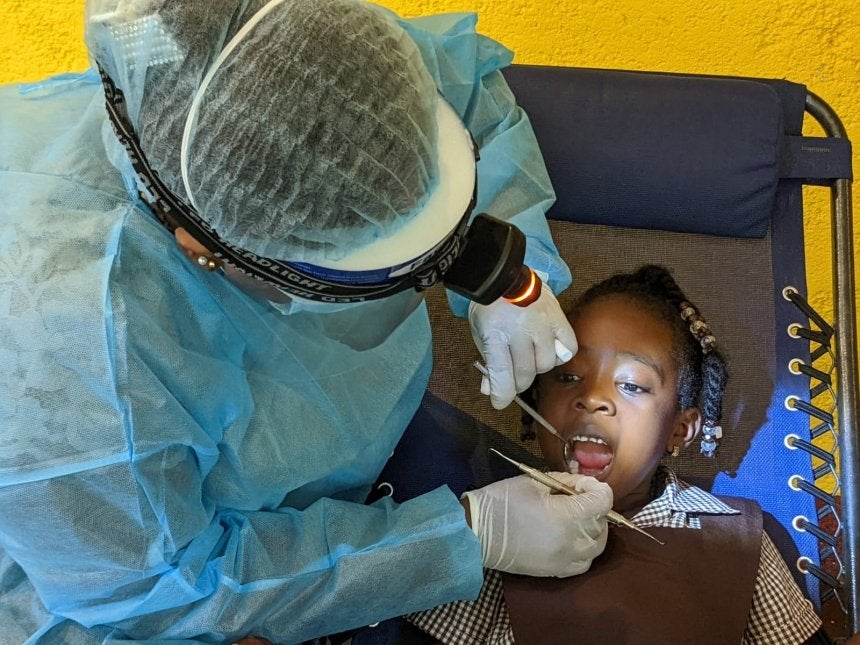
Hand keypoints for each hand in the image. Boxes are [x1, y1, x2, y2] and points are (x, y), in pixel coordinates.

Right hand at [463, 472, 611, 577]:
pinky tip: (571, 538)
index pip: (603, 501)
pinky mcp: (555, 572)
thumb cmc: (502, 501)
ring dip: (593, 530)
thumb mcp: (533, 482)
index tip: (582, 484)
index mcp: (566, 516)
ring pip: (596, 546)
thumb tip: (582, 486)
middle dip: (594, 507)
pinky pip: (583, 563)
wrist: (477, 533)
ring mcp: (564, 560)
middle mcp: (571, 542)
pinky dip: (584, 550)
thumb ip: (564, 481)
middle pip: (601, 523)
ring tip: (577, 519)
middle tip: (577, 497)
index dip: (597, 488)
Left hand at [468, 284, 576, 408]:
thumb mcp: (480, 334)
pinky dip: (559, 354)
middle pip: (524, 373)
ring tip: (528, 358)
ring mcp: (542, 324)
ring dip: (536, 367)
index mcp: (495, 334)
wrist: (503, 275)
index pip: (502, 375)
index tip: (499, 402)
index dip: (501, 395)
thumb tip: (491, 391)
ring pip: (546, 363)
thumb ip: (488, 363)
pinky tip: (547, 350)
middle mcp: (520, 330)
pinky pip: (568, 348)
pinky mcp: (558, 317)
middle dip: (516, 383)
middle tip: (512, 379)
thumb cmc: (490, 307)